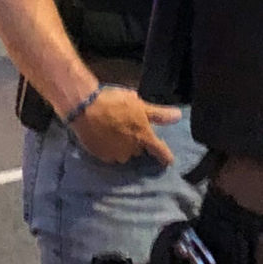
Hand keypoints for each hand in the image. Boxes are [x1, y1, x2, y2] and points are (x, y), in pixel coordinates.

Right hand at [67, 86, 182, 166]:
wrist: (84, 107)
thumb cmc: (114, 102)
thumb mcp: (139, 104)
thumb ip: (158, 114)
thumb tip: (178, 116)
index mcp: (143, 137)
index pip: (160, 152)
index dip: (166, 157)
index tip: (168, 161)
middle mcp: (131, 150)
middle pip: (140, 151)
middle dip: (138, 143)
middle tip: (131, 129)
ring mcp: (115, 155)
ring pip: (125, 154)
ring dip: (124, 146)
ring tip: (116, 132)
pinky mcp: (101, 156)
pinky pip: (110, 155)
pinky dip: (110, 148)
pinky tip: (105, 136)